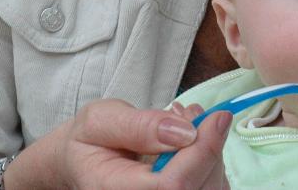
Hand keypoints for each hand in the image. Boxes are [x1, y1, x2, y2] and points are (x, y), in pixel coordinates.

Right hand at [4, 98, 229, 188]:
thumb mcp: (100, 120)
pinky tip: (191, 141)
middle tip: (193, 114)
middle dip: (208, 146)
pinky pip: (212, 186)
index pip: (171, 185)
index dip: (201, 152)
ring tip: (185, 124)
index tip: (216, 117)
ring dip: (211, 151)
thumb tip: (186, 131)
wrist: (81, 162)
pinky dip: (210, 160)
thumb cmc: (89, 141)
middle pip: (199, 188)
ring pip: (211, 188)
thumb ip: (140, 125)